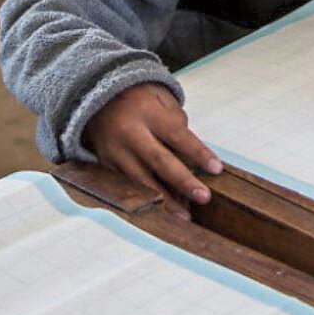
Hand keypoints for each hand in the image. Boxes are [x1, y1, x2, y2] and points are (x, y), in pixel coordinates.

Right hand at [83, 84, 221, 217]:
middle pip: (159, 161)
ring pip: (142, 181)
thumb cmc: (138, 99)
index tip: (216, 169)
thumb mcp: (160, 99)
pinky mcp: (107, 165)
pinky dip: (147, 199)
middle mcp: (130, 133)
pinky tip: (163, 210)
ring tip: (184, 215)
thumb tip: (193, 154)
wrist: (97, 100)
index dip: (198, 153)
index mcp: (147, 112)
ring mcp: (116, 151)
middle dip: (183, 182)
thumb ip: (178, 122)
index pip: (178, 135)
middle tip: (204, 197)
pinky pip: (129, 186)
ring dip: (165, 201)